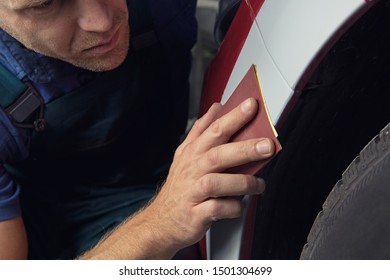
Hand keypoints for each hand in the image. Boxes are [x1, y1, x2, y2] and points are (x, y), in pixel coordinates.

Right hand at [146, 97, 274, 254]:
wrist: (161, 221)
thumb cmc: (180, 187)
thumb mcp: (185, 154)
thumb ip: (201, 130)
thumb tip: (217, 108)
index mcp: (192, 153)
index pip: (213, 130)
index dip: (232, 117)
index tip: (251, 106)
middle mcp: (192, 170)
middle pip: (217, 154)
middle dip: (244, 148)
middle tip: (266, 145)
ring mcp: (192, 192)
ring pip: (216, 182)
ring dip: (242, 182)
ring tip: (258, 184)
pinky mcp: (195, 214)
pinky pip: (216, 209)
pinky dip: (232, 207)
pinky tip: (239, 205)